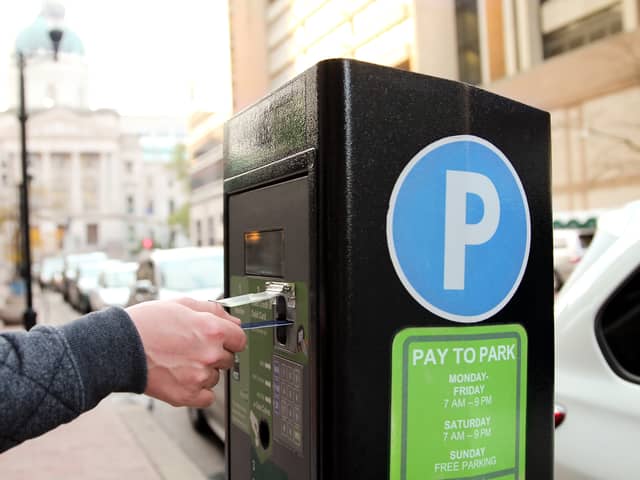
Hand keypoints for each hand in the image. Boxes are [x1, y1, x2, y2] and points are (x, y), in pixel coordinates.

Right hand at [126, 297, 245, 407]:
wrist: (119, 348)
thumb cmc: (147, 324)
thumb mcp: (183, 304)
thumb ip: (214, 311)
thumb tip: (234, 321)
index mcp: (213, 330)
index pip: (240, 339)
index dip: (230, 338)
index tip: (222, 340)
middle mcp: (210, 354)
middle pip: (229, 359)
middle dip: (215, 354)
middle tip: (192, 349)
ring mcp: (199, 376)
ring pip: (216, 377)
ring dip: (204, 371)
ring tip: (180, 361)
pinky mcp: (187, 395)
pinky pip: (207, 397)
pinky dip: (198, 391)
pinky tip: (182, 378)